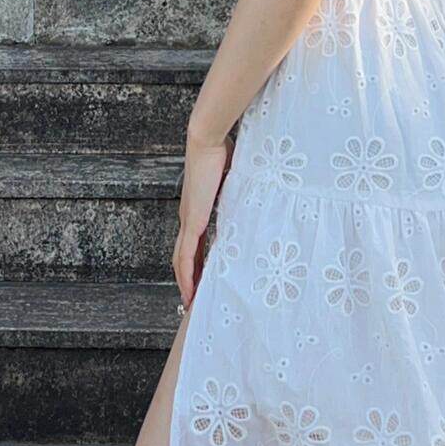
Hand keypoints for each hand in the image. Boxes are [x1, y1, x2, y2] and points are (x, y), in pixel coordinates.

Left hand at [174, 125, 234, 306]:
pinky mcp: (191, 222)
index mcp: (197, 209)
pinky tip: (189, 292)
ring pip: (181, 261)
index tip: (205, 277)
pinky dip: (186, 276)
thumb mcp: (235, 177)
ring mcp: (188, 221)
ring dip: (185, 284)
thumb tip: (262, 188)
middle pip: (184, 257)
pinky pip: (185, 256)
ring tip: (191, 304)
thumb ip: (242, 189)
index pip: (195, 243)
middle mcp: (188, 218)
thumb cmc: (221, 151)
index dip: (198, 262)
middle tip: (195, 299)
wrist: (207, 141)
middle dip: (189, 279)